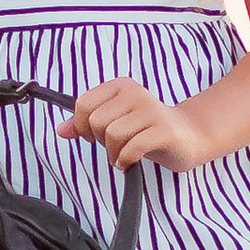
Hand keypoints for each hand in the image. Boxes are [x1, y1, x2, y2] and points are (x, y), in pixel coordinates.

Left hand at [61, 78, 215, 171]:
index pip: (83, 104)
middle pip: (96, 122)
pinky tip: (129, 162)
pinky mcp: (162, 131)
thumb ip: (86, 124)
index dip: (82, 126)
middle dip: (99, 141)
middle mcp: (135, 94)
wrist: (189, 135)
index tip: (94, 135)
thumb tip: (61, 130)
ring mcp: (150, 111)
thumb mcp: (114, 123)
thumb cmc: (148, 129)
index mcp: (121, 87)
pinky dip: (125, 160)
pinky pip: (131, 148)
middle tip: (114, 146)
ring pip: (112, 135)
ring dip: (113, 153)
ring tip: (123, 155)